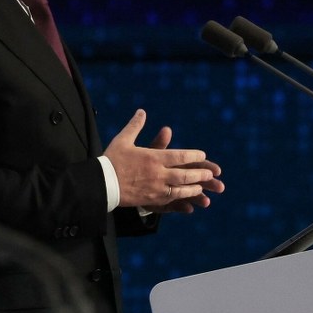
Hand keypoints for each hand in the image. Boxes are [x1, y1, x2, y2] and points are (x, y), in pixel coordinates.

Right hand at [103, 110, 223, 208]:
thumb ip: (135, 125)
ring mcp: (156, 188)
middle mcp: (158, 173)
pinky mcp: (151, 199)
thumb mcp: (123, 139)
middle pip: (185, 174)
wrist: (101, 183)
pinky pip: (171, 200)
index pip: (179, 156)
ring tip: (202, 188)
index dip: (193, 156)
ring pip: (181, 189)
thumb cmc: (112, 160)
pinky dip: (181, 199)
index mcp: (153, 157)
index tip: (202, 155)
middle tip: (211, 174)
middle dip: (200, 174)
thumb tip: (141, 111)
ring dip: (194, 188)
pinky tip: (186, 199)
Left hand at [141, 123, 224, 213]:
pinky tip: (189, 209)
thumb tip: (167, 129)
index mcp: (175, 164)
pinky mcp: (160, 202)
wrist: (125, 178)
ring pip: (186, 194)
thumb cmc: (140, 163)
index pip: (194, 165)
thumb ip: (159, 144)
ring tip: (206, 202)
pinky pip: (172, 205)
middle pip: (194, 180)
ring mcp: (169, 191)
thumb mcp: (150, 153)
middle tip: (220, 187)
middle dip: (208, 184)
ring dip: (197, 197)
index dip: (206, 167)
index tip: (218, 170)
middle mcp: (174, 178)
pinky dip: (180, 207)